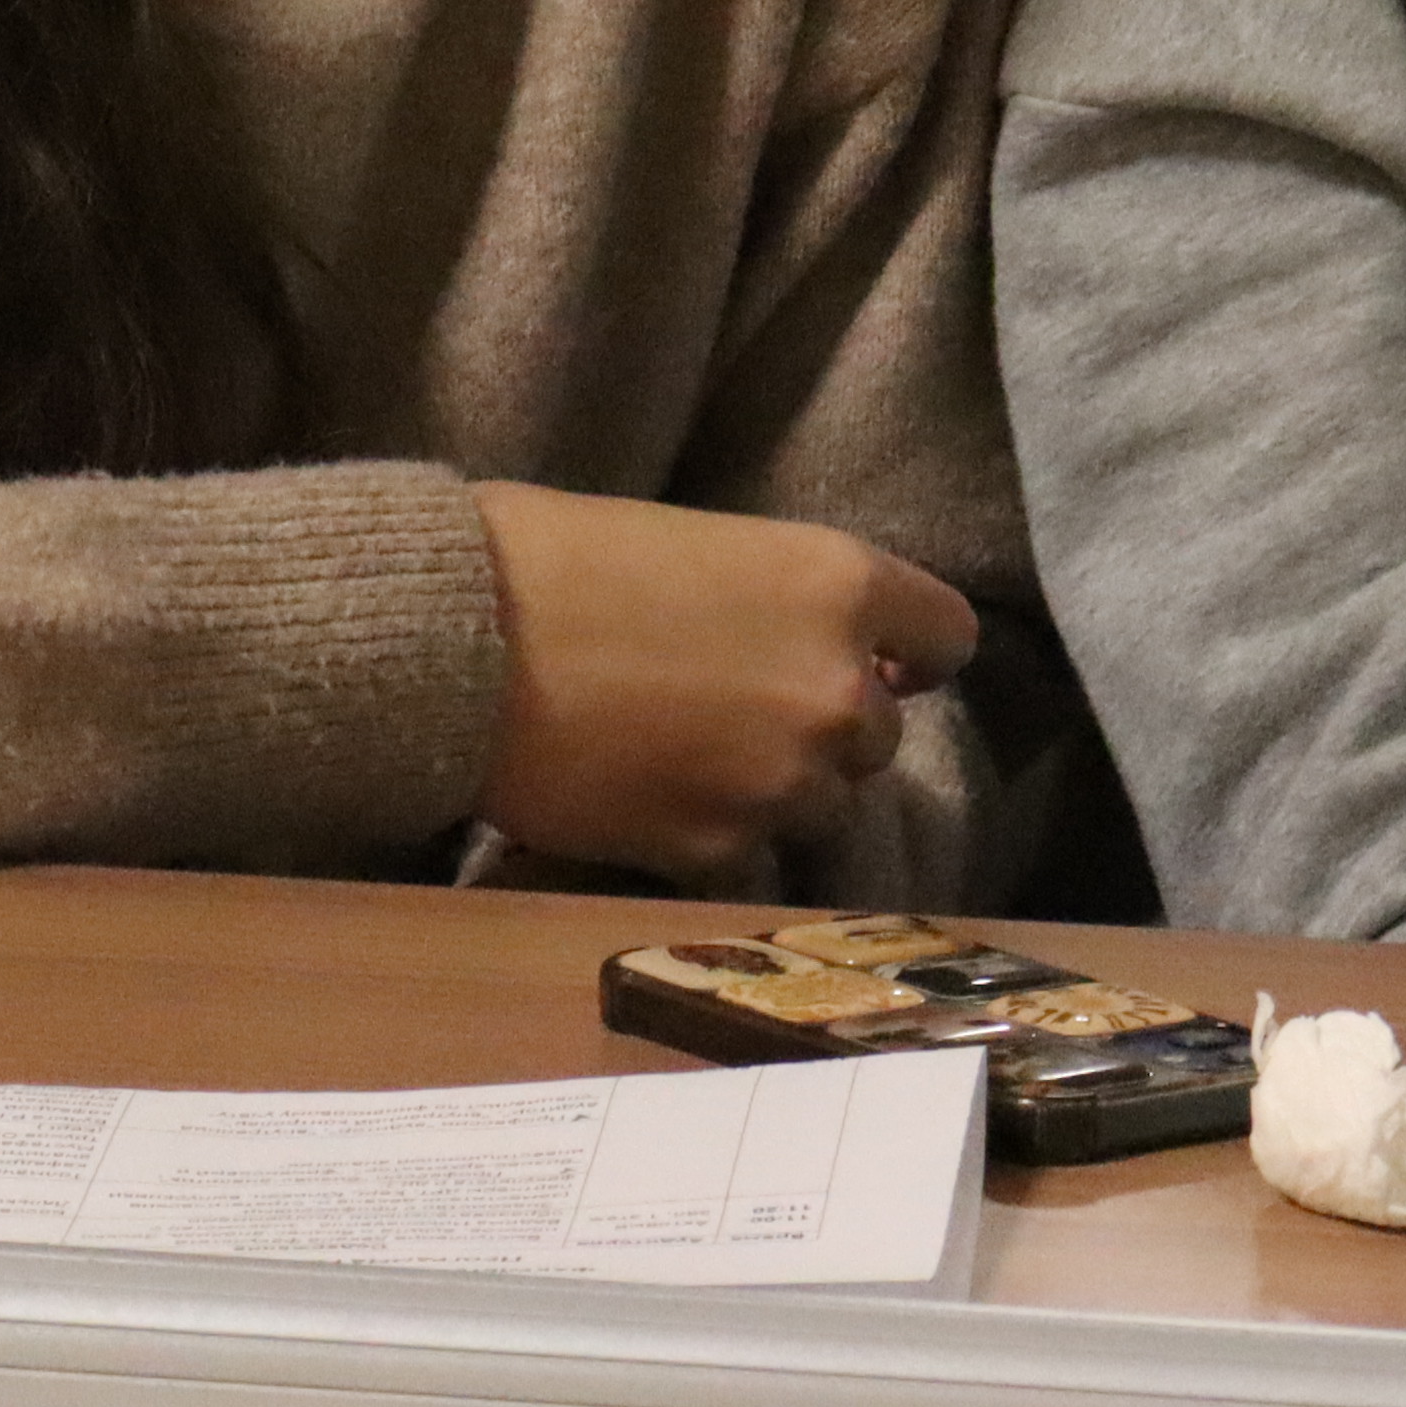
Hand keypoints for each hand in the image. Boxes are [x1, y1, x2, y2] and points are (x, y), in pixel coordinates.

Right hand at [464, 485, 979, 889]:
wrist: (459, 638)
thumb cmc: (564, 558)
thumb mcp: (712, 546)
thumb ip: (791, 605)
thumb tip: (831, 649)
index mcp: (841, 585)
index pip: (947, 637)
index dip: (911, 655)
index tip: (880, 664)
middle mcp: (837, 689)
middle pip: (878, 737)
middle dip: (824, 730)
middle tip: (741, 714)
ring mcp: (782, 781)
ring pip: (822, 808)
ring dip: (774, 794)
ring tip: (688, 764)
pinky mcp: (717, 852)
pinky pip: (749, 860)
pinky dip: (711, 842)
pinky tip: (652, 805)